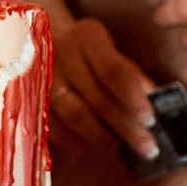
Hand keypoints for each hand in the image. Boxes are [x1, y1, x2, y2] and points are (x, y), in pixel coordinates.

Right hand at [48, 16, 157, 167]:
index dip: (134, 99)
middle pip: (97, 97)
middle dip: (125, 126)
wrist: (45, 44)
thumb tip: (155, 104)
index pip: (114, 71)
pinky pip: (55, 128)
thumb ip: (133, 77)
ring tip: (120, 147)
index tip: (151, 120)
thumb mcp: (113, 53)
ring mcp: (42, 77)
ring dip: (101, 136)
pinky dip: (78, 142)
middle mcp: (62, 54)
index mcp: (87, 36)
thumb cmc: (91, 54)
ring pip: (74, 115)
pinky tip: (97, 148)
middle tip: (147, 147)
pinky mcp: (31, 99)